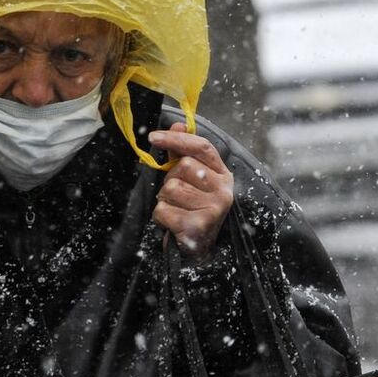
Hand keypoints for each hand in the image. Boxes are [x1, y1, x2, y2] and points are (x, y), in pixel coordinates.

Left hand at [150, 123, 233, 258]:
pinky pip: (163, 210)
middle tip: (177, 197)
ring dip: (165, 201)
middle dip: (170, 181)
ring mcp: (214, 208)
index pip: (201, 147)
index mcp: (223, 175)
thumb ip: (182, 154)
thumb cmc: (193, 211)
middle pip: (182, 168)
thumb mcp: (191, 182)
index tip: (154, 137)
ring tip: (177, 211)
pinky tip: (174, 224)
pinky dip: (161, 218)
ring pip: (170, 189)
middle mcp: (223, 190)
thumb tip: (179, 125)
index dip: (177, 139)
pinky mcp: (199, 226)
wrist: (200, 251)